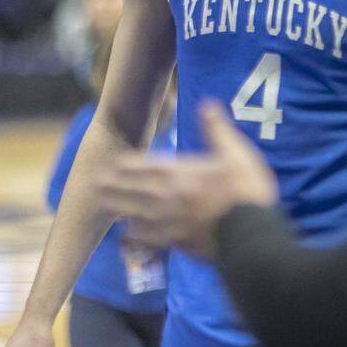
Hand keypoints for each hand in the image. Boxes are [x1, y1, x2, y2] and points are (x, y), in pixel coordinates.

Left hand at [95, 99, 278, 255]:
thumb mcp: (236, 152)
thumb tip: (207, 103)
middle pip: (131, 192)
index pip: (142, 167)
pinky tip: (132, 234)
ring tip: (108, 207)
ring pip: (135, 216)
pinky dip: (137, 235)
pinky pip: (150, 239)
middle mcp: (168, 198)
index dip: (124, 166)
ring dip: (120, 211)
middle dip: (111, 187)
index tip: (109, 164)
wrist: (253, 234)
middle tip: (93, 185)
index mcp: (179, 174)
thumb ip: (216, 128)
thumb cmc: (246, 191)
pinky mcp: (179, 244)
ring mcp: (171, 224)